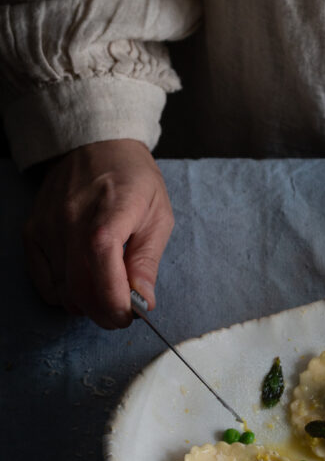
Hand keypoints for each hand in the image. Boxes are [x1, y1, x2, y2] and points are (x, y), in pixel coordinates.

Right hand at [24, 140, 173, 327]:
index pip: (104, 268)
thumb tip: (142, 302)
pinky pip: (43, 282)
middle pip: (80, 288)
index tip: (129, 315)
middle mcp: (71, 221)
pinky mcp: (32, 232)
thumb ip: (147, 261)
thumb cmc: (133, 180)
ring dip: (85, 305)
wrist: (96, 145)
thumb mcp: (158, 215)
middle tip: (121, 313)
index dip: (115, 301)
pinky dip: (63, 294)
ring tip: (105, 293)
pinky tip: (82, 283)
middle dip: (104, 313)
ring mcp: (47, 227)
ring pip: (62, 290)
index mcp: (110, 213)